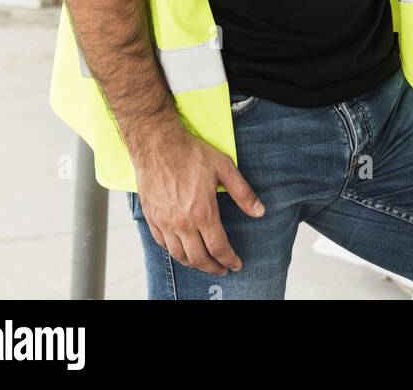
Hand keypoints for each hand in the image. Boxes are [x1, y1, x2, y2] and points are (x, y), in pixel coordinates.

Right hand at [133, 126, 264, 275]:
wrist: (158, 144)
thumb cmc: (190, 153)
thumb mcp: (224, 168)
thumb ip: (243, 193)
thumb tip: (260, 212)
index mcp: (202, 212)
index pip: (219, 248)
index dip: (230, 259)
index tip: (236, 264)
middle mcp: (182, 223)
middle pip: (199, 258)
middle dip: (213, 268)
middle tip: (222, 269)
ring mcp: (164, 222)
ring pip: (179, 256)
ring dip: (194, 264)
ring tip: (204, 263)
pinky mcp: (152, 218)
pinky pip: (162, 245)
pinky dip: (174, 252)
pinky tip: (181, 249)